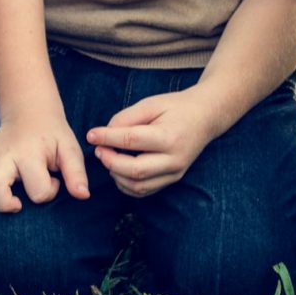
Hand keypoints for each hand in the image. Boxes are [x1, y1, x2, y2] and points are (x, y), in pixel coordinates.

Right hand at [0, 114, 91, 213]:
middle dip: (5, 203)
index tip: (54, 183)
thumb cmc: (52, 135)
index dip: (48, 192)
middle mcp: (5, 155)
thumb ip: (76, 172)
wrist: (29, 112)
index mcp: (30, 154)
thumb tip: (82, 195)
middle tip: (18, 204)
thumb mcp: (69, 148)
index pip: (37, 189)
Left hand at [86, 91, 222, 198]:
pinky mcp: (173, 179)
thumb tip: (103, 134)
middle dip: (110, 161)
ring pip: (138, 186)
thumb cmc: (175, 107)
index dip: (107, 138)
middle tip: (98, 150)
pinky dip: (126, 185)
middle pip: (135, 170)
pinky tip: (118, 170)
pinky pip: (145, 190)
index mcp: (169, 136)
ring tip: (108, 158)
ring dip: (116, 175)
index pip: (131, 141)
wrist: (205, 117)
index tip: (91, 135)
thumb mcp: (151, 104)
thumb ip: (126, 118)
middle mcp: (174, 159)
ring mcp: (175, 173)